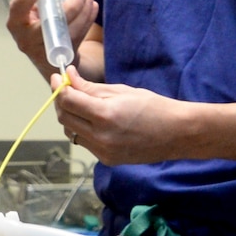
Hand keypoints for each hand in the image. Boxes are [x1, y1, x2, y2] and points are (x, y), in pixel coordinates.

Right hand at [7, 0, 98, 72]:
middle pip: (47, 25)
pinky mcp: (63, 56)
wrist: (51, 51)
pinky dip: (87, 21)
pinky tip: (92, 8)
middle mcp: (27, 39)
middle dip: (69, 9)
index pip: (17, 9)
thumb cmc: (42, 19)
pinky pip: (77, 39)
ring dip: (83, 13)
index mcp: (17, 22)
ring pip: (67, 32)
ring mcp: (46, 50)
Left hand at [53, 68, 188, 164]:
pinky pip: (85, 142)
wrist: (177, 134)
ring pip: (72, 132)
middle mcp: (100, 136)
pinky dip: (84, 129)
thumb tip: (69, 77)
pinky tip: (96, 121)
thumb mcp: (122, 91)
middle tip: (67, 88)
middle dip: (62, 101)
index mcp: (105, 115)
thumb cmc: (154, 107)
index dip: (58, 87)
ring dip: (71, 116)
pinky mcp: (107, 159)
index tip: (58, 76)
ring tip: (81, 104)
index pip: (67, 100)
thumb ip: (91, 88)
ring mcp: (103, 151)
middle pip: (64, 118)